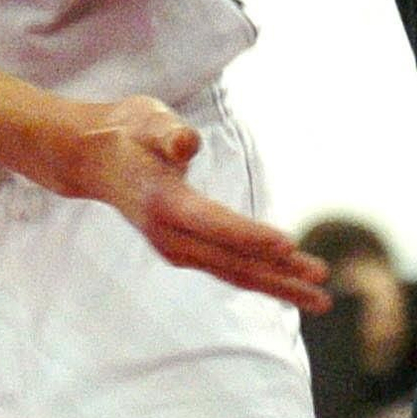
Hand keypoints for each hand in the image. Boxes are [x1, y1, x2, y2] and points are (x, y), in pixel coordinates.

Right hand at [55, 93, 330, 312]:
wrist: (94, 158)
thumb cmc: (126, 132)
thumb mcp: (145, 119)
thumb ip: (167, 132)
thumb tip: (186, 143)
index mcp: (164, 203)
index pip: (214, 223)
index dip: (251, 235)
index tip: (289, 245)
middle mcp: (170, 235)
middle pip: (231, 261)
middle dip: (279, 274)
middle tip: (323, 284)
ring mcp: (176, 247)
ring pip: (234, 271)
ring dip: (277, 284)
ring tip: (319, 298)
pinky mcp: (184, 248)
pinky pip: (227, 268)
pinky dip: (260, 277)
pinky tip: (287, 282)